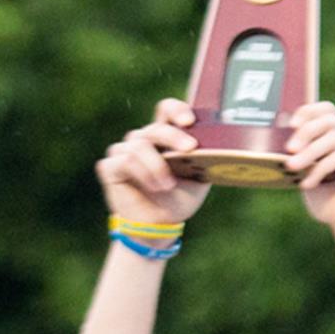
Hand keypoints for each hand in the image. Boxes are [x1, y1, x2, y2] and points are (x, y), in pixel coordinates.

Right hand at [95, 100, 206, 225]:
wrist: (160, 224)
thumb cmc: (180, 197)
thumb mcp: (200, 177)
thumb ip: (207, 159)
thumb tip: (224, 146)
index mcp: (166, 137)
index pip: (166, 110)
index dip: (176, 109)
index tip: (189, 120)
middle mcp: (144, 139)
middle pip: (155, 127)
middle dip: (173, 136)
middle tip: (189, 148)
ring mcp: (124, 151)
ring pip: (139, 145)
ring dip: (157, 166)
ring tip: (168, 185)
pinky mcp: (110, 166)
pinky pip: (124, 161)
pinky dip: (142, 174)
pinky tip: (153, 186)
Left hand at [286, 101, 334, 234]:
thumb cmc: (332, 203)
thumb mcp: (309, 173)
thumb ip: (301, 155)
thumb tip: (277, 140)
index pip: (327, 110)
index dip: (307, 112)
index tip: (289, 126)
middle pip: (328, 119)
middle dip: (305, 132)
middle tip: (289, 150)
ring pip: (332, 137)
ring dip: (309, 152)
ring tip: (293, 167)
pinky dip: (319, 169)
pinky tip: (308, 184)